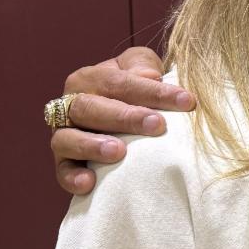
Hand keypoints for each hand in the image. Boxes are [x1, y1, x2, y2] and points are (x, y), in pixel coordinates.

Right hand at [51, 46, 194, 194]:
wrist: (121, 117)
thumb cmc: (138, 90)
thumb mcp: (143, 68)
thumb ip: (144, 65)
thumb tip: (151, 75)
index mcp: (91, 78)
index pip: (120, 82)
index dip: (154, 91)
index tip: (187, 101)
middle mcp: (72, 104)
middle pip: (91, 108)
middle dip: (126, 116)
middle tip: (157, 125)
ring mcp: (64, 134)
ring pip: (67, 138)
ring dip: (92, 145)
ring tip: (118, 152)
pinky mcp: (62, 162)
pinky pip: (61, 171)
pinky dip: (72, 177)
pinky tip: (88, 183)